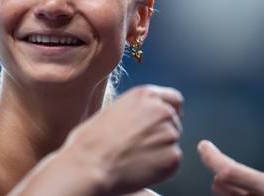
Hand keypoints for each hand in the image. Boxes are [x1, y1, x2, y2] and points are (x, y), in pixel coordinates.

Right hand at [64, 84, 183, 194]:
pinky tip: (139, 168)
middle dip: (163, 133)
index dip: (170, 112)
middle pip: (175, 122)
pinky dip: (160, 167)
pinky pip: (172, 162)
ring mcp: (170, 133)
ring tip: (135, 158)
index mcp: (146, 94)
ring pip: (172, 143)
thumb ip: (137, 110)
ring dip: (160, 150)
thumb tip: (147, 120)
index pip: (174, 99)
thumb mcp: (114, 110)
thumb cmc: (91, 140)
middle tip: (142, 147)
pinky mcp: (173, 157)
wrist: (89, 164)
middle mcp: (162, 110)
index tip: (162, 124)